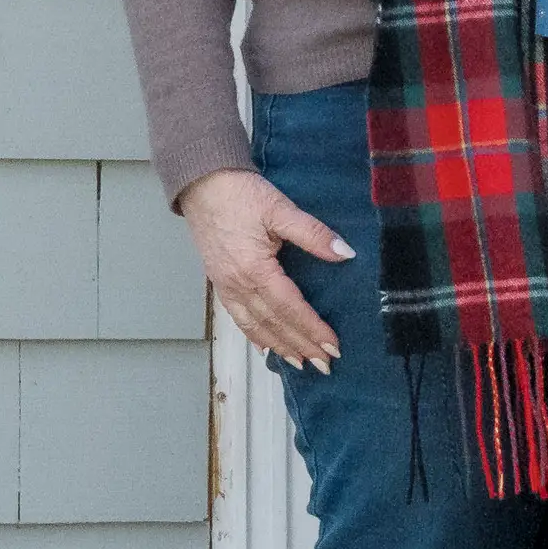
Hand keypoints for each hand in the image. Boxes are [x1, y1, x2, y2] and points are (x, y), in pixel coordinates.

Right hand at [181, 170, 353, 370]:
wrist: (202, 183)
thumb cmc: (241, 194)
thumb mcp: (281, 208)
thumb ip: (313, 234)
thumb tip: (345, 253)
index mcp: (255, 269)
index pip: (290, 307)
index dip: (312, 329)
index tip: (333, 346)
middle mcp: (238, 284)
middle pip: (273, 323)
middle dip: (300, 345)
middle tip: (325, 365)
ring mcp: (225, 286)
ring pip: (254, 326)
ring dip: (279, 347)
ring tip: (300, 364)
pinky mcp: (219, 282)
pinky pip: (238, 317)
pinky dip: (254, 335)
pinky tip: (265, 347)